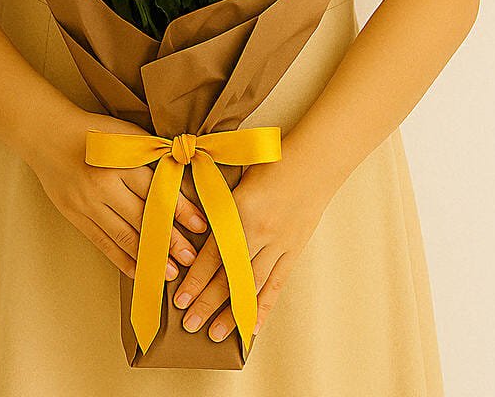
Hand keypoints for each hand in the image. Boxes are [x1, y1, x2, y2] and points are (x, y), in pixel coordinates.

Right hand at [26, 108, 208, 280]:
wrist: (48, 135)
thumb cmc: (94, 131)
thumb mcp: (127, 134)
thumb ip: (153, 153)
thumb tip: (185, 173)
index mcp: (121, 162)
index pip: (157, 191)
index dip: (181, 210)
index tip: (201, 226)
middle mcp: (104, 186)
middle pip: (143, 218)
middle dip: (169, 241)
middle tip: (191, 258)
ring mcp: (87, 204)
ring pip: (123, 236)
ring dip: (148, 257)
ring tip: (169, 273)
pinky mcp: (75, 216)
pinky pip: (102, 242)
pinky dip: (121, 259)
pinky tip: (138, 271)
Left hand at [171, 132, 334, 341]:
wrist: (314, 161)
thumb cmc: (272, 161)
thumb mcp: (239, 177)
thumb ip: (219, 204)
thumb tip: (194, 225)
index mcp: (240, 210)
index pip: (213, 254)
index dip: (195, 280)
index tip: (180, 300)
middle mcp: (259, 231)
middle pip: (229, 275)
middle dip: (207, 303)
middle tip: (189, 325)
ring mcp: (280, 243)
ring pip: (251, 285)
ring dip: (232, 311)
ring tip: (215, 333)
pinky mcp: (295, 249)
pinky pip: (277, 283)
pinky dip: (264, 306)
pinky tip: (251, 325)